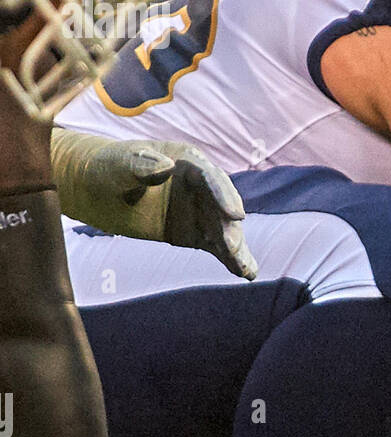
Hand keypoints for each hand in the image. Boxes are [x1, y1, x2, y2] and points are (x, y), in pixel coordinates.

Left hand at [88, 138, 256, 279]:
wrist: (97, 188)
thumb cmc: (109, 167)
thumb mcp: (120, 164)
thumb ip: (141, 165)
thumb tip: (166, 166)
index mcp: (189, 161)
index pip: (212, 178)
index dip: (224, 196)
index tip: (235, 215)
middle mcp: (202, 185)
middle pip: (222, 207)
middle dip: (229, 228)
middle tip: (232, 247)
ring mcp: (200, 210)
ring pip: (224, 229)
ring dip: (235, 248)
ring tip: (245, 269)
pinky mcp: (194, 232)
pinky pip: (217, 246)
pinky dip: (231, 260)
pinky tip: (247, 274)